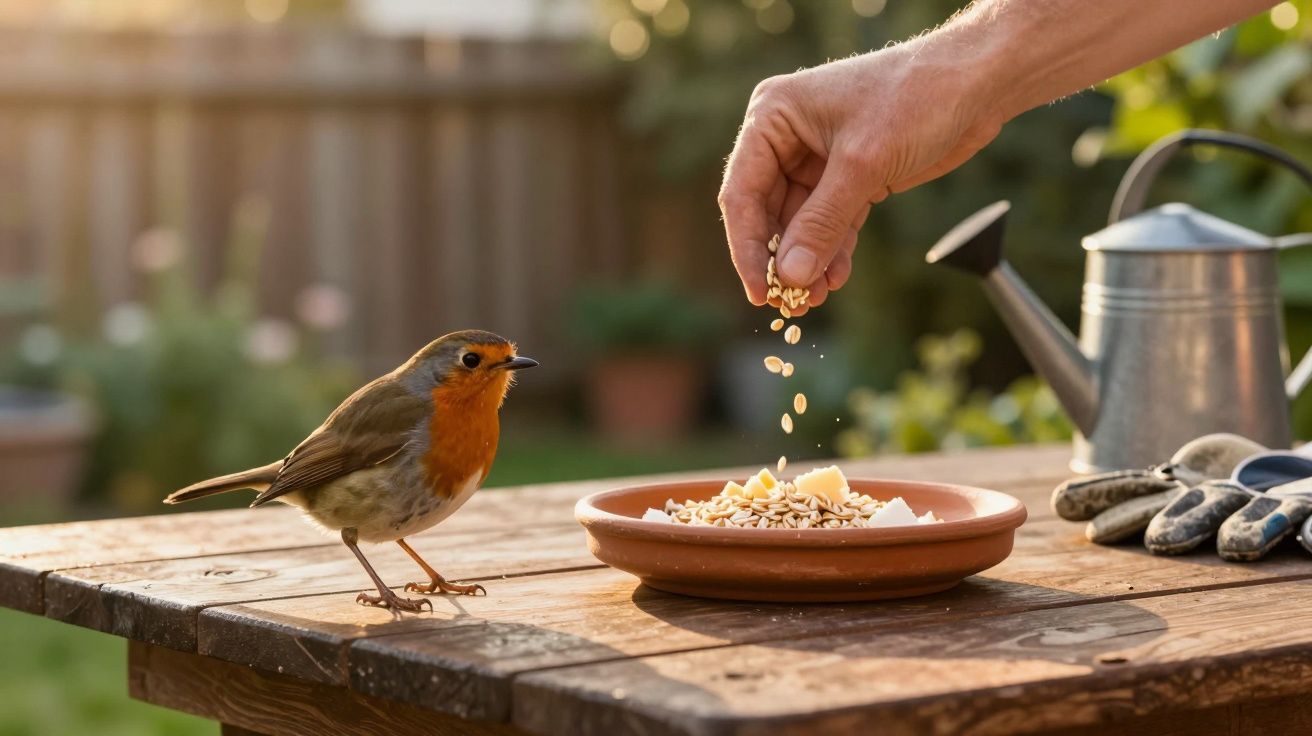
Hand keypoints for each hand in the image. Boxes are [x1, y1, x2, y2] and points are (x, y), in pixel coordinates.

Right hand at [718, 43, 1003, 312]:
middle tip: (790, 304)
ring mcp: (818, 157)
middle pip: (767, 212)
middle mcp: (788, 136)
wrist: (977, 81)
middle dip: (781, 259)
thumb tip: (790, 275)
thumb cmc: (917, 96)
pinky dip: (833, 251)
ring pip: (800, 223)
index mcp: (773, 115)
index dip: (748, 248)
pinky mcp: (851, 175)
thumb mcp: (863, 163)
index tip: (760, 292)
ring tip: (815, 299)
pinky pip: (831, 222)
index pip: (742, 192)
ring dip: (807, 261)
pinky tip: (836, 278)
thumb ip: (823, 222)